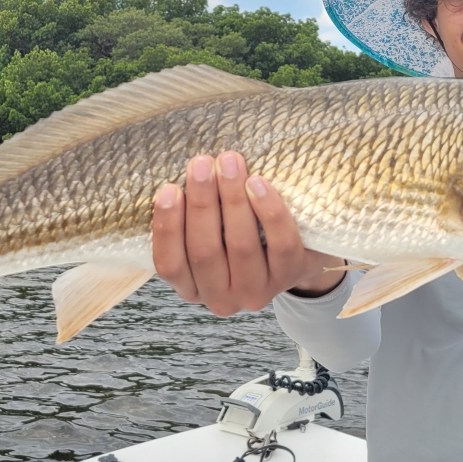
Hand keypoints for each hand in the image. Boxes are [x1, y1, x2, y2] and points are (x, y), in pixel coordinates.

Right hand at [151, 152, 346, 315]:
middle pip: (205, 251)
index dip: (167, 228)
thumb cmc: (240, 235)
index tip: (169, 189)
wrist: (294, 255)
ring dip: (232, 199)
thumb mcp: (210, 235)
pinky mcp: (288, 277)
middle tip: (201, 163)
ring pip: (241, 246)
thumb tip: (187, 175)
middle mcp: (221, 299)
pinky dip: (268, 211)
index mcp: (192, 289)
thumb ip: (195, 218)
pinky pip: (279, 244)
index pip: (170, 265)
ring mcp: (256, 292)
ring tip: (229, 162)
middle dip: (202, 202)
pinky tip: (258, 183)